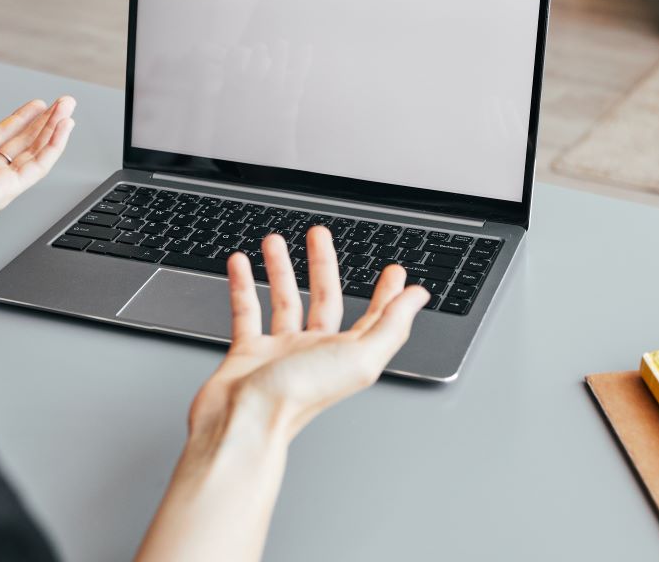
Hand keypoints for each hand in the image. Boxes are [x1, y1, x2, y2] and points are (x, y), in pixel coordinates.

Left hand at [0, 97, 75, 271]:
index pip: (0, 136)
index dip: (20, 120)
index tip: (37, 106)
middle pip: (23, 143)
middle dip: (45, 122)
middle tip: (64, 104)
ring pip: (35, 153)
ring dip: (54, 130)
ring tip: (68, 110)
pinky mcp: (4, 191)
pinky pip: (36, 168)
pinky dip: (53, 148)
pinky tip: (64, 130)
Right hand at [188, 226, 429, 445]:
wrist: (242, 423)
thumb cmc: (296, 398)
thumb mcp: (360, 358)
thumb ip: (391, 326)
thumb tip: (418, 297)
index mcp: (346, 355)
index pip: (373, 317)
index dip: (386, 293)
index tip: (392, 270)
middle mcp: (314, 352)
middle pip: (324, 299)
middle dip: (323, 264)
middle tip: (319, 236)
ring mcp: (280, 353)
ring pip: (283, 301)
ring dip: (280, 269)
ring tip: (274, 241)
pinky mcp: (247, 353)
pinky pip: (246, 312)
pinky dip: (242, 285)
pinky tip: (240, 265)